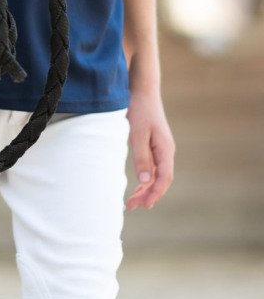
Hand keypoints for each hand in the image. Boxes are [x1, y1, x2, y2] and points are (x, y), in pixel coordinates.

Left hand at [125, 88, 174, 210]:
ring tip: (131, 202)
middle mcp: (166, 152)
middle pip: (161, 180)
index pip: (164, 178)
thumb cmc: (140, 110)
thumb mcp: (137, 134)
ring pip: (156, 175)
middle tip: (132, 207)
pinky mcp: (153, 146)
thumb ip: (142, 157)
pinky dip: (145, 179)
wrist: (142, 91)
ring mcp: (160, 149)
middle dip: (148, 195)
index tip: (145, 205)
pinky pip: (152, 168)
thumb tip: (145, 181)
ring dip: (145, 189)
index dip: (155, 193)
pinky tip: (137, 186)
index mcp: (165, 150)